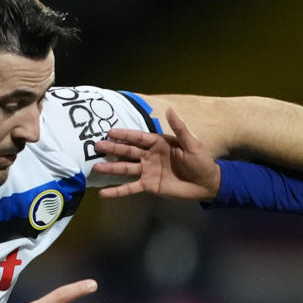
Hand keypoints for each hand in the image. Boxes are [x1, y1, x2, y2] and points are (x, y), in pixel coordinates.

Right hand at [91, 105, 221, 200]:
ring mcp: (147, 171)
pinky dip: (118, 191)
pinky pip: (131, 188)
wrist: (206, 184)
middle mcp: (149, 156)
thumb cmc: (201, 161)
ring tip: (96, 167)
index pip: (138, 137)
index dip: (125, 135)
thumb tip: (170, 109)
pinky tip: (104, 193)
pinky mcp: (149, 186)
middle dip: (113, 148)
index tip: (110, 131)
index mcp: (158, 143)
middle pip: (128, 151)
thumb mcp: (192, 144)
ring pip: (126, 168)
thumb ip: (179, 128)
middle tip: (96, 146)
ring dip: (111, 168)